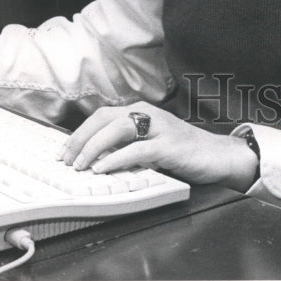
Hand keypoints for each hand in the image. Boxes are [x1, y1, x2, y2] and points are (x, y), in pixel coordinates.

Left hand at [58, 101, 258, 191]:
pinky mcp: (169, 145)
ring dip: (93, 147)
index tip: (63, 152)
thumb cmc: (182, 151)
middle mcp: (147, 114)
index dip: (79, 133)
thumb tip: (94, 156)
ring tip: (79, 164)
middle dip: (80, 139)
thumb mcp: (150, 143)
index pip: (101, 116)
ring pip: (117, 129)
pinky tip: (102, 168)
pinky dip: (116, 159)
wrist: (218, 155)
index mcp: (140, 112)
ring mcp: (159, 128)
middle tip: (65, 160)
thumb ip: (127, 144)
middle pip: (104, 119)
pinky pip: (136, 149)